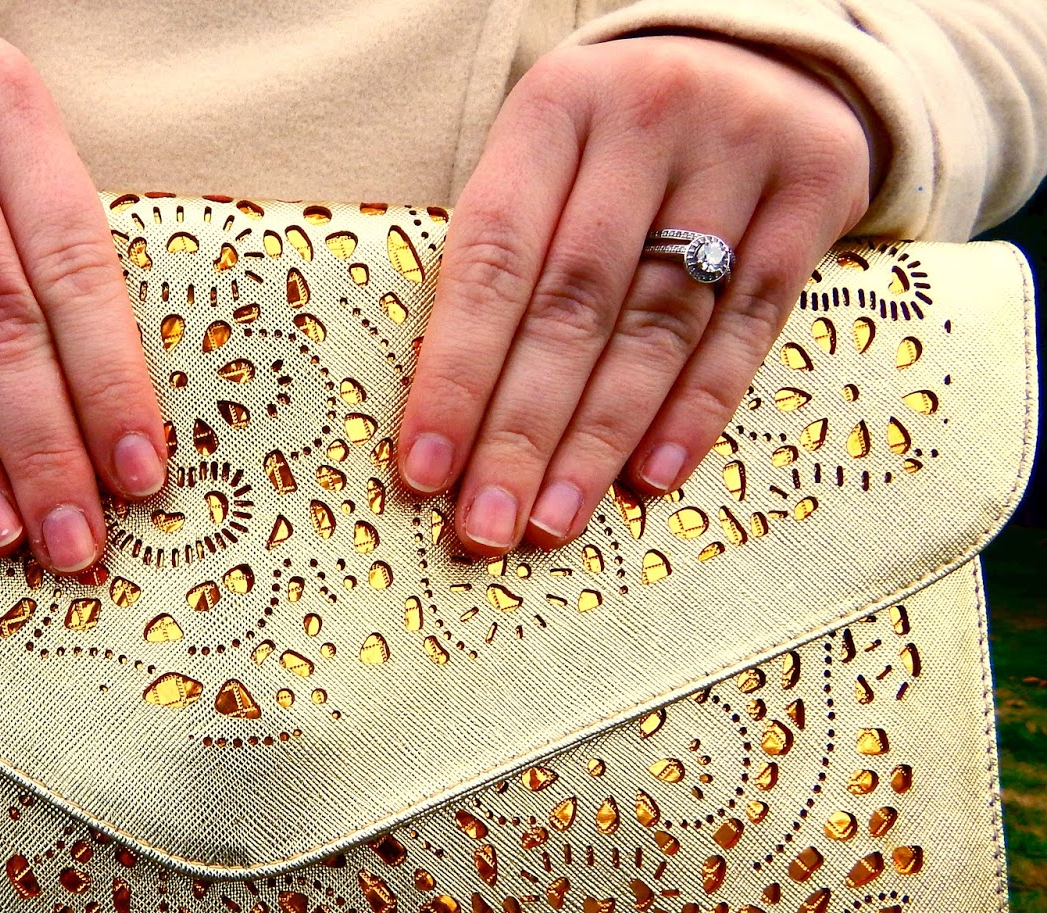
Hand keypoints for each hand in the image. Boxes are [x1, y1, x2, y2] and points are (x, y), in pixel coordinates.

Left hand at [395, 34, 873, 553]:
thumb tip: (447, 428)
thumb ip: (504, 267)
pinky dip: (695, 411)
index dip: (455, 373)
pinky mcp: (815, 187)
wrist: (761, 57)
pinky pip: (748, 324)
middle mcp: (646, 118)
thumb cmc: (614, 148)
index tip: (425, 472)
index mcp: (554, 109)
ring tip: (553, 521)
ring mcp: (739, 148)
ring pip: (657, 324)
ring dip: (599, 440)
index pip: (491, 259)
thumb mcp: (547, 163)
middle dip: (522, 431)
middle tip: (488, 526)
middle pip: (572, 304)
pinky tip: (649, 479)